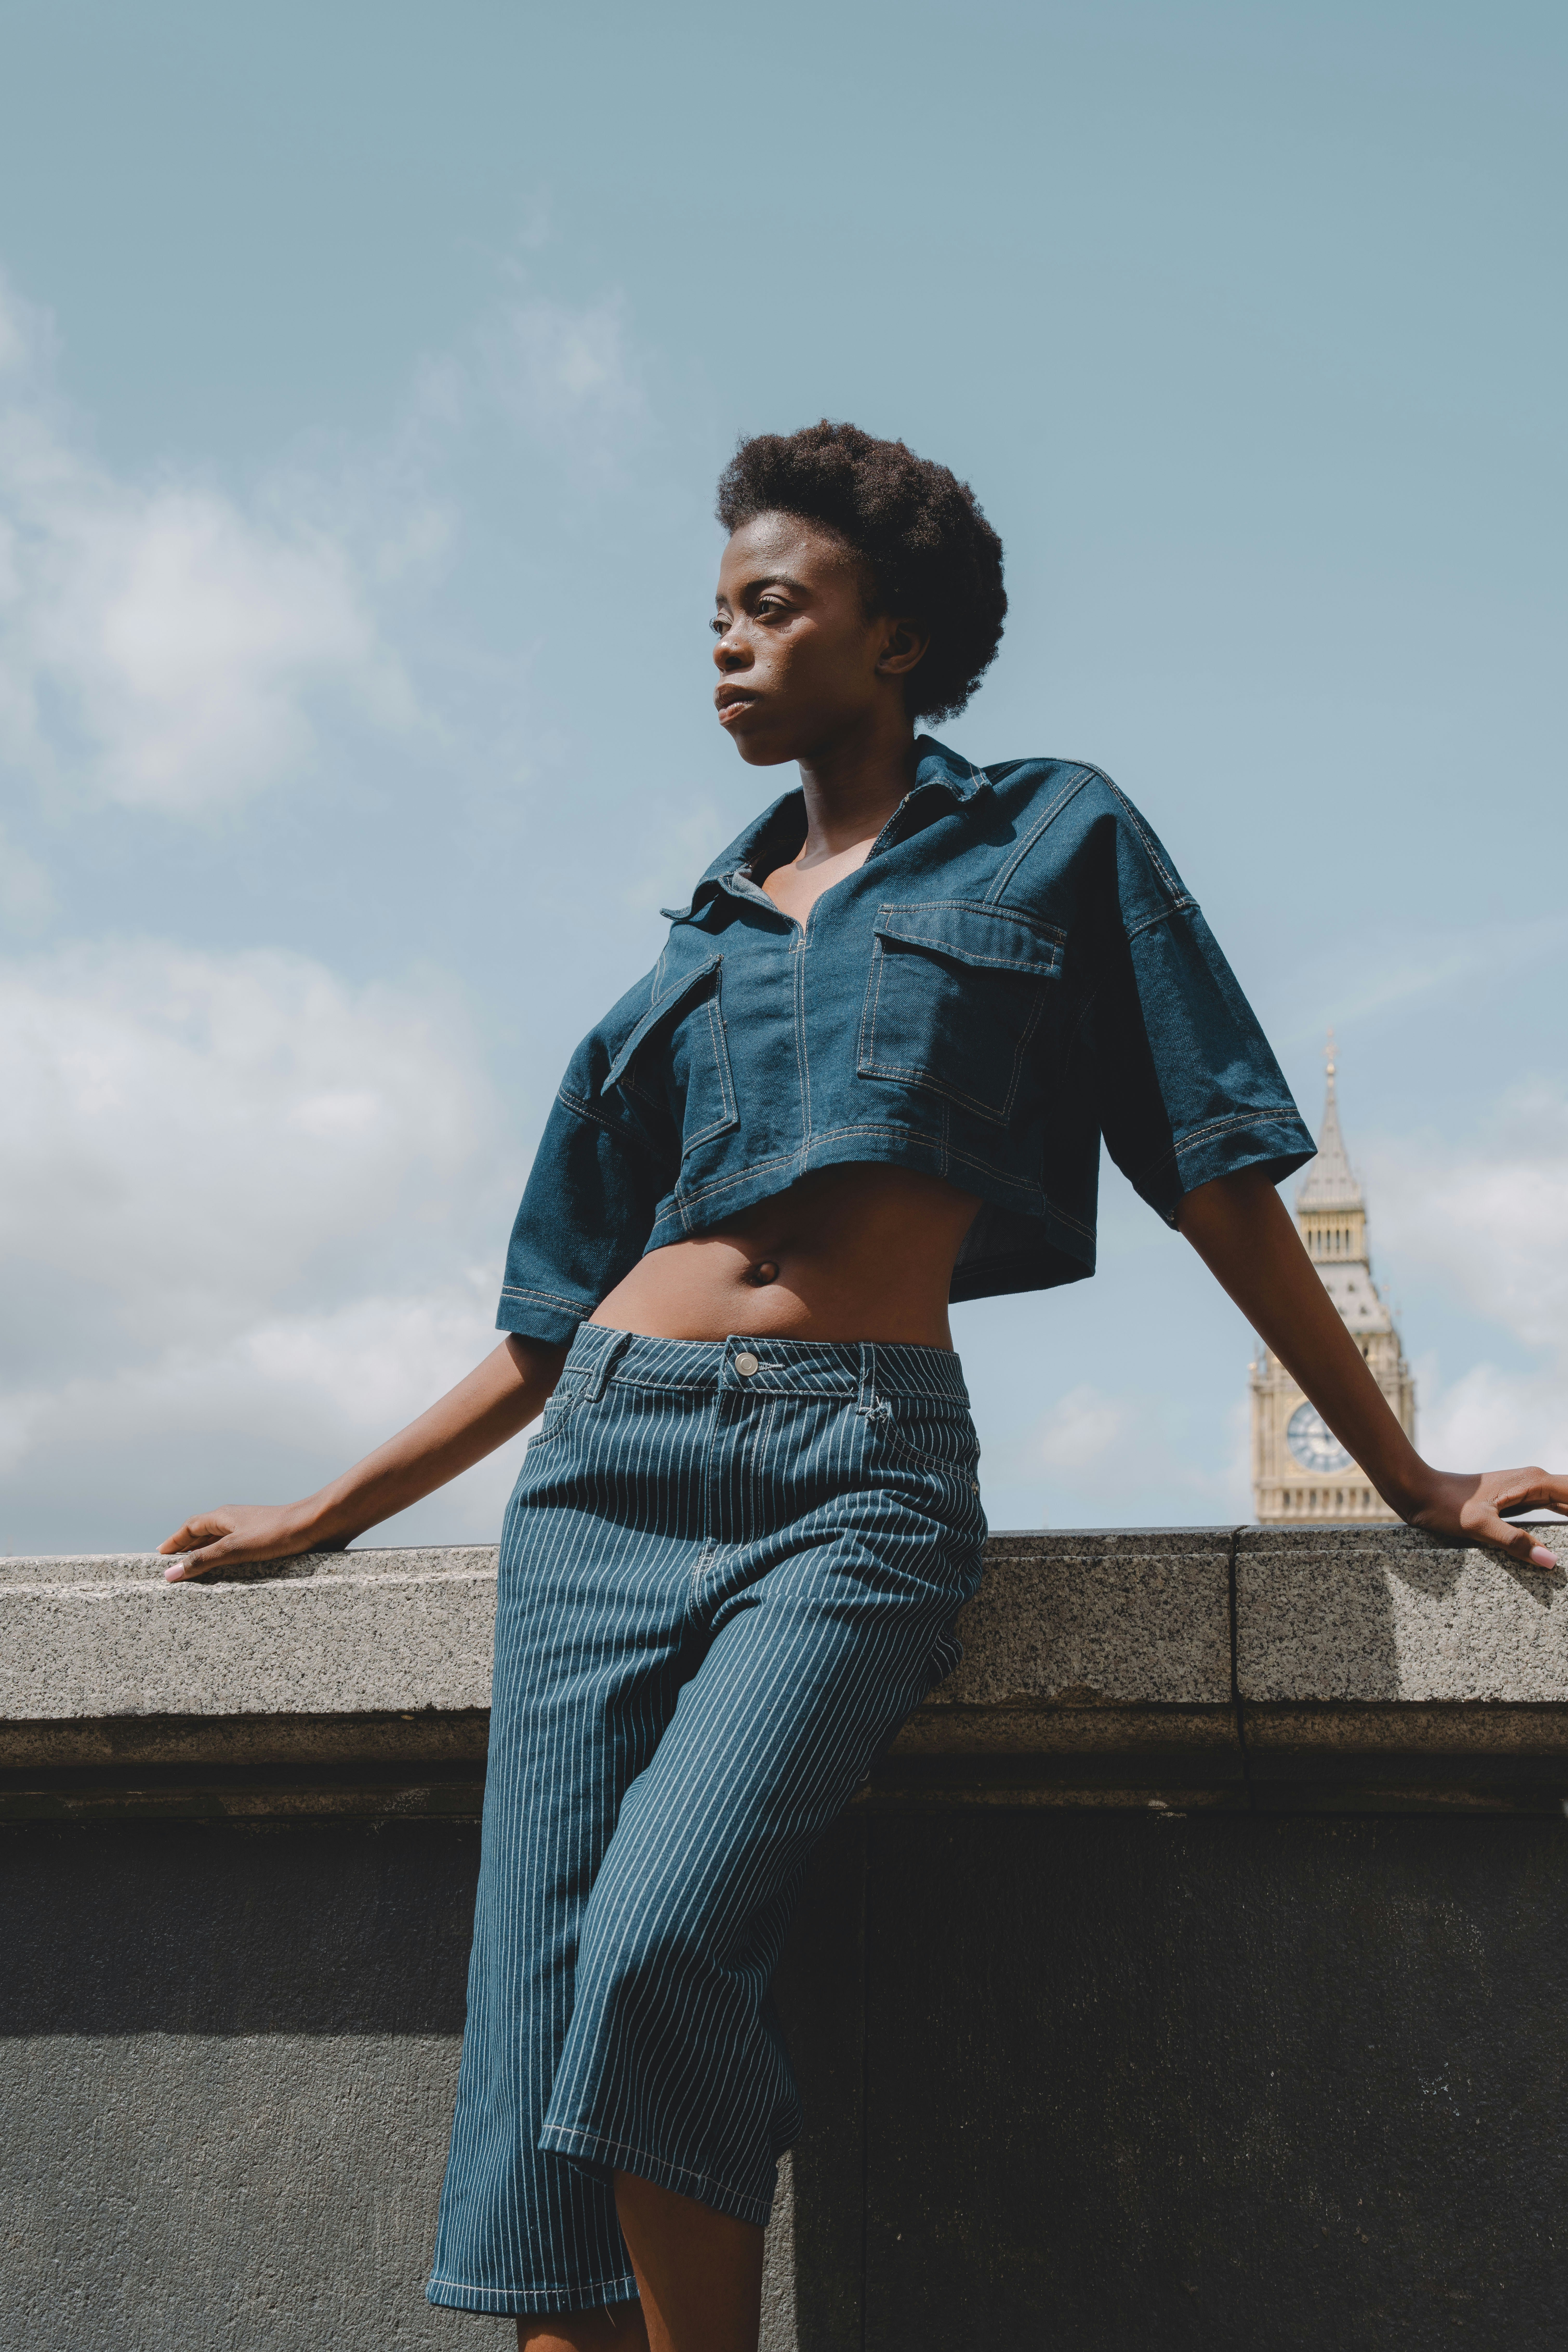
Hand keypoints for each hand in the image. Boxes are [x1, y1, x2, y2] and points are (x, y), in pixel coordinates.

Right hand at [159, 1501, 339, 1581]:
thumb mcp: (234, 1549)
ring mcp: (251, 1530)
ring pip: (222, 1542)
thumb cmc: (277, 1533)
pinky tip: (231, 1573)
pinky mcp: (267, 1540)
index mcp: (224, 1517)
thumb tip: (170, 1573)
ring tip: (196, 1572)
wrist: (318, 1525)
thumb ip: (202, 1561)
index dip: (175, 1540)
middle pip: (204, 1534)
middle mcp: (236, 1520)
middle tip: (174, 1566)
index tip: (160, 1554)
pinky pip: (239, 1549)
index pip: (190, 1527)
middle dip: (188, 1548)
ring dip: (208, 1554)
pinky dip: (227, 1560)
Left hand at [1404, 1466, 1566, 1569]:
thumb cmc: (1445, 1506)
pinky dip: (1566, 1518)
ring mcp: (1527, 1489)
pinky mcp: (1518, 1499)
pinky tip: (1564, 1538)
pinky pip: (1553, 1508)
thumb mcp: (1478, 1527)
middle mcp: (1535, 1481)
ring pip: (1567, 1503)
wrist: (1419, 1491)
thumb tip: (1552, 1562)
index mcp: (1534, 1482)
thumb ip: (1515, 1543)